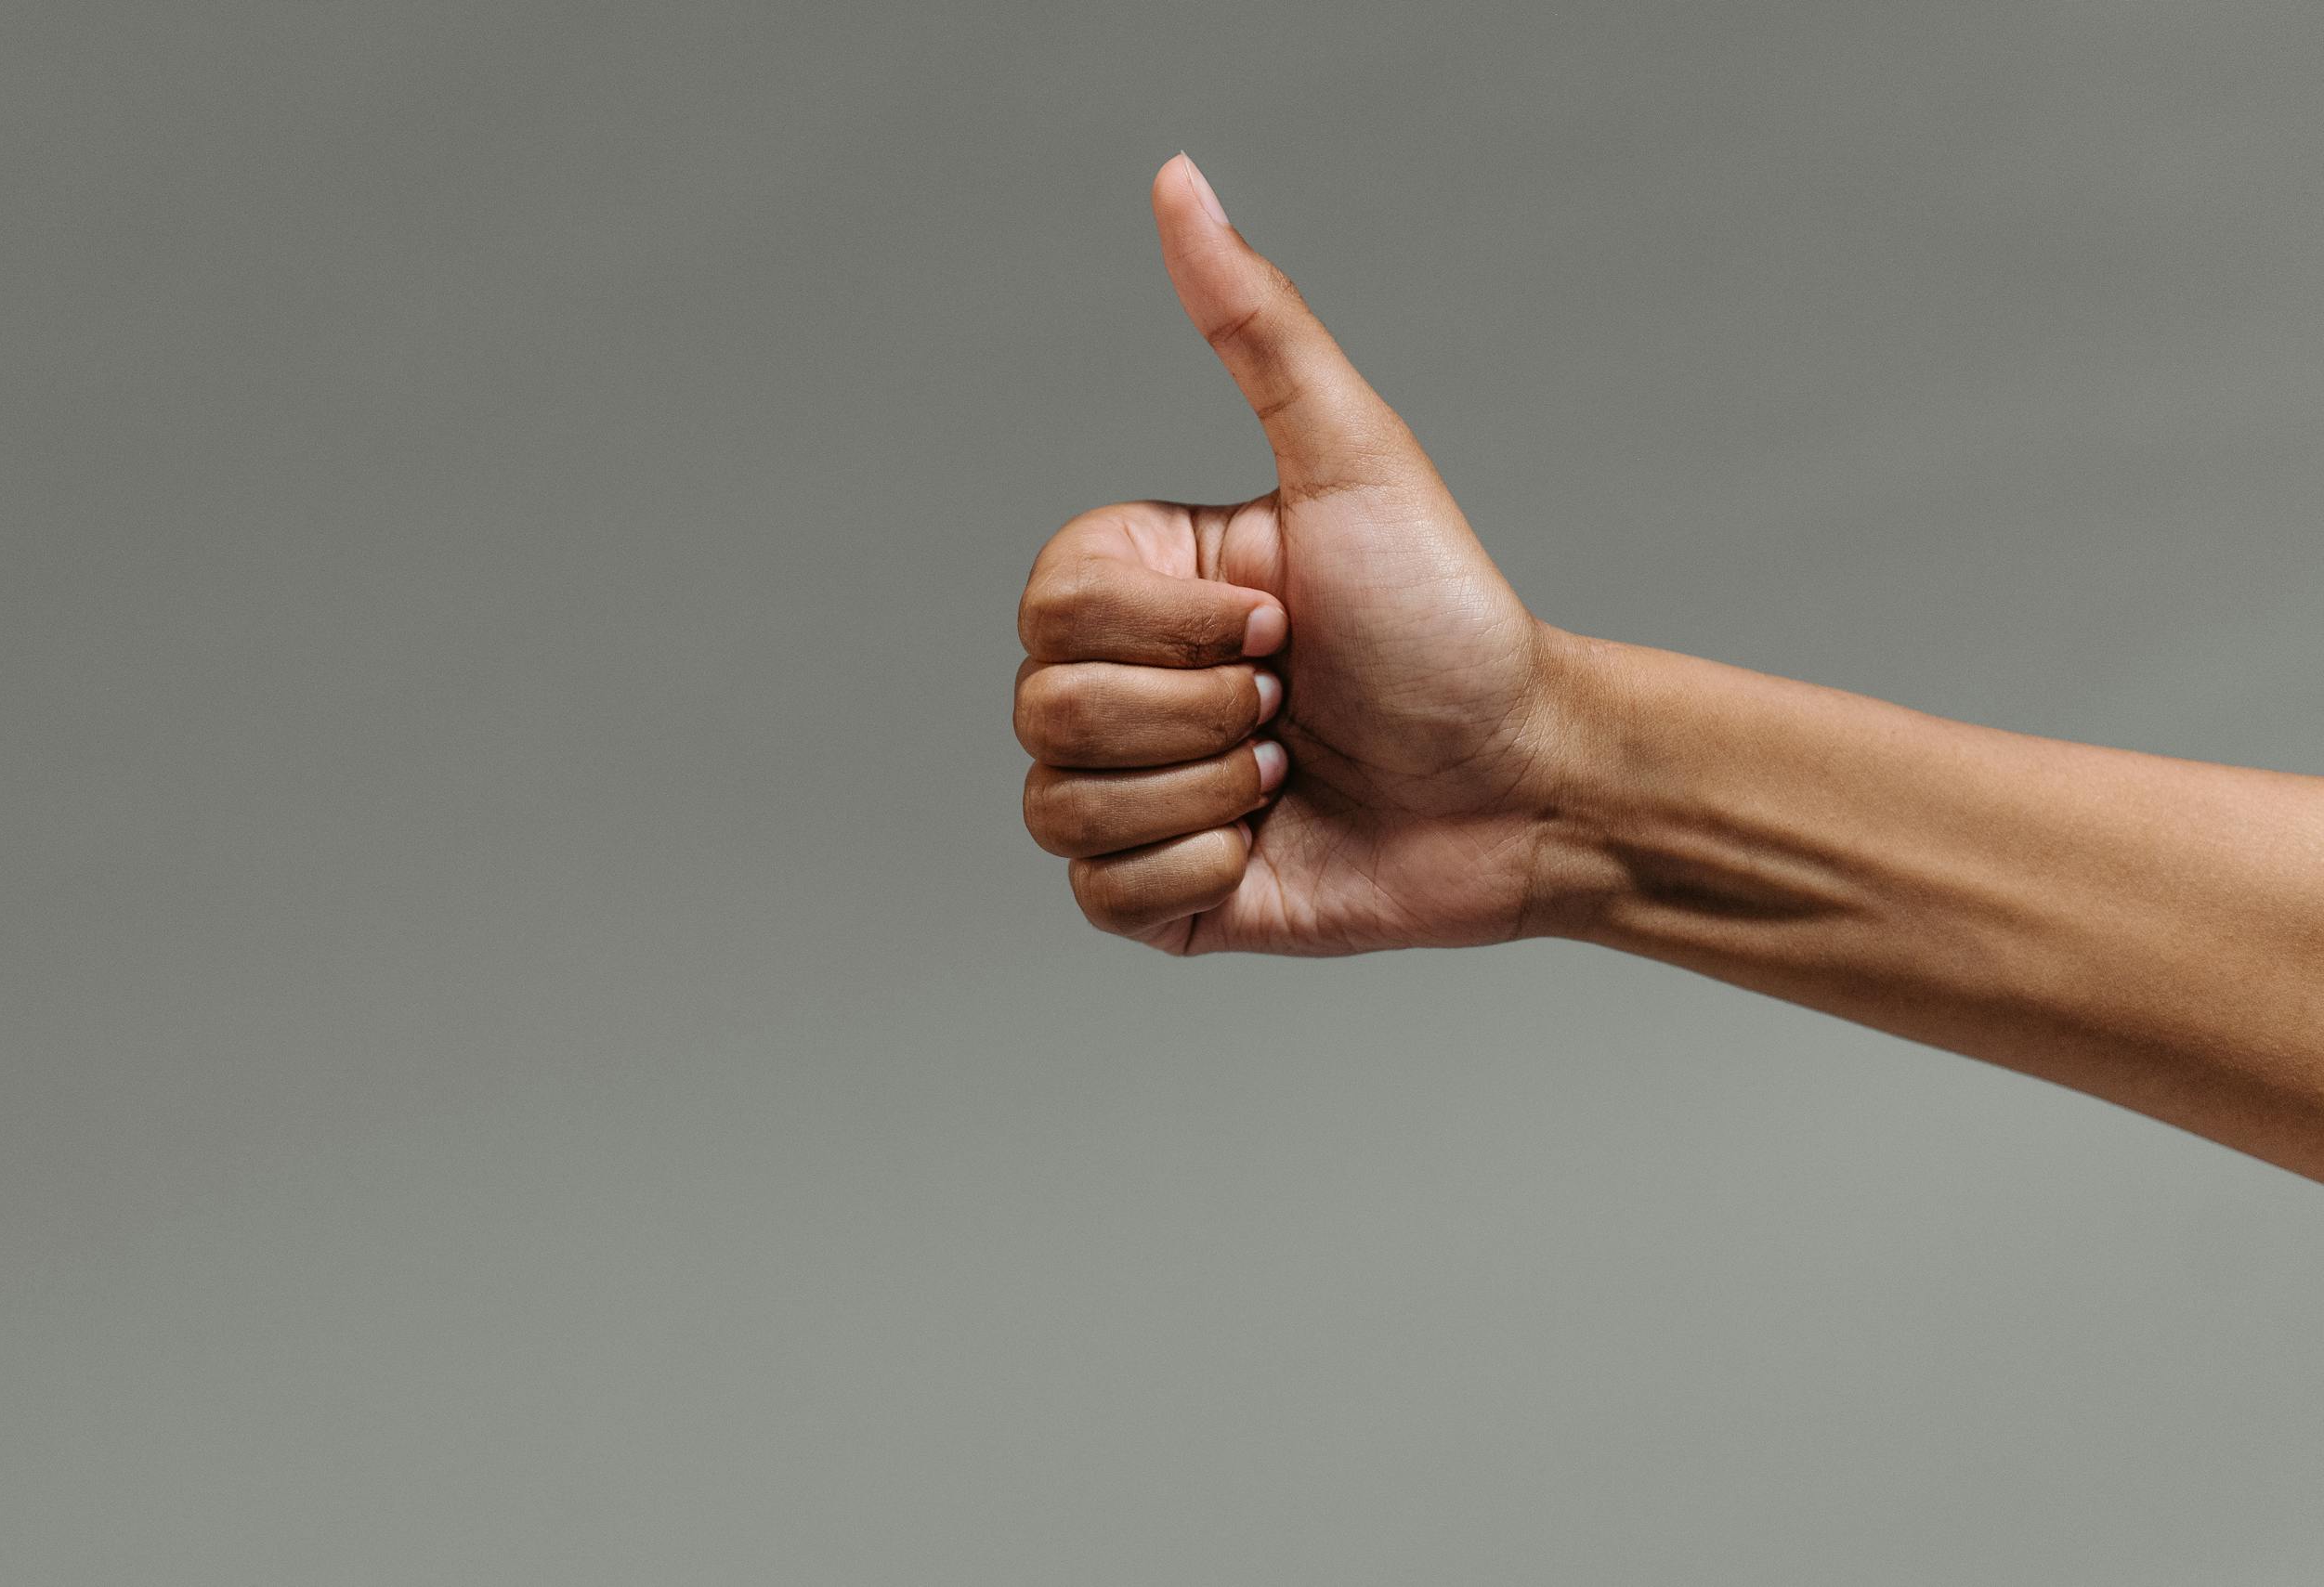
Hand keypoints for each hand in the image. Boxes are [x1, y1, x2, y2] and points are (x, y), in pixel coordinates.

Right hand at [1014, 155, 1590, 954]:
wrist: (1525, 783)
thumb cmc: (1449, 620)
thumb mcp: (1355, 459)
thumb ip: (1256, 325)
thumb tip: (1178, 177)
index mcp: (1144, 584)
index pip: (1049, 608)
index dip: (1171, 629)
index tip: (1282, 622)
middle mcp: (1126, 684)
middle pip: (1047, 710)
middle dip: (1198, 713)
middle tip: (1292, 702)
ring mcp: (1136, 794)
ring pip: (1060, 807)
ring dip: (1202, 795)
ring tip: (1287, 772)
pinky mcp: (1162, 895)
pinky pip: (1096, 898)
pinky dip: (1194, 874)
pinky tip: (1270, 844)